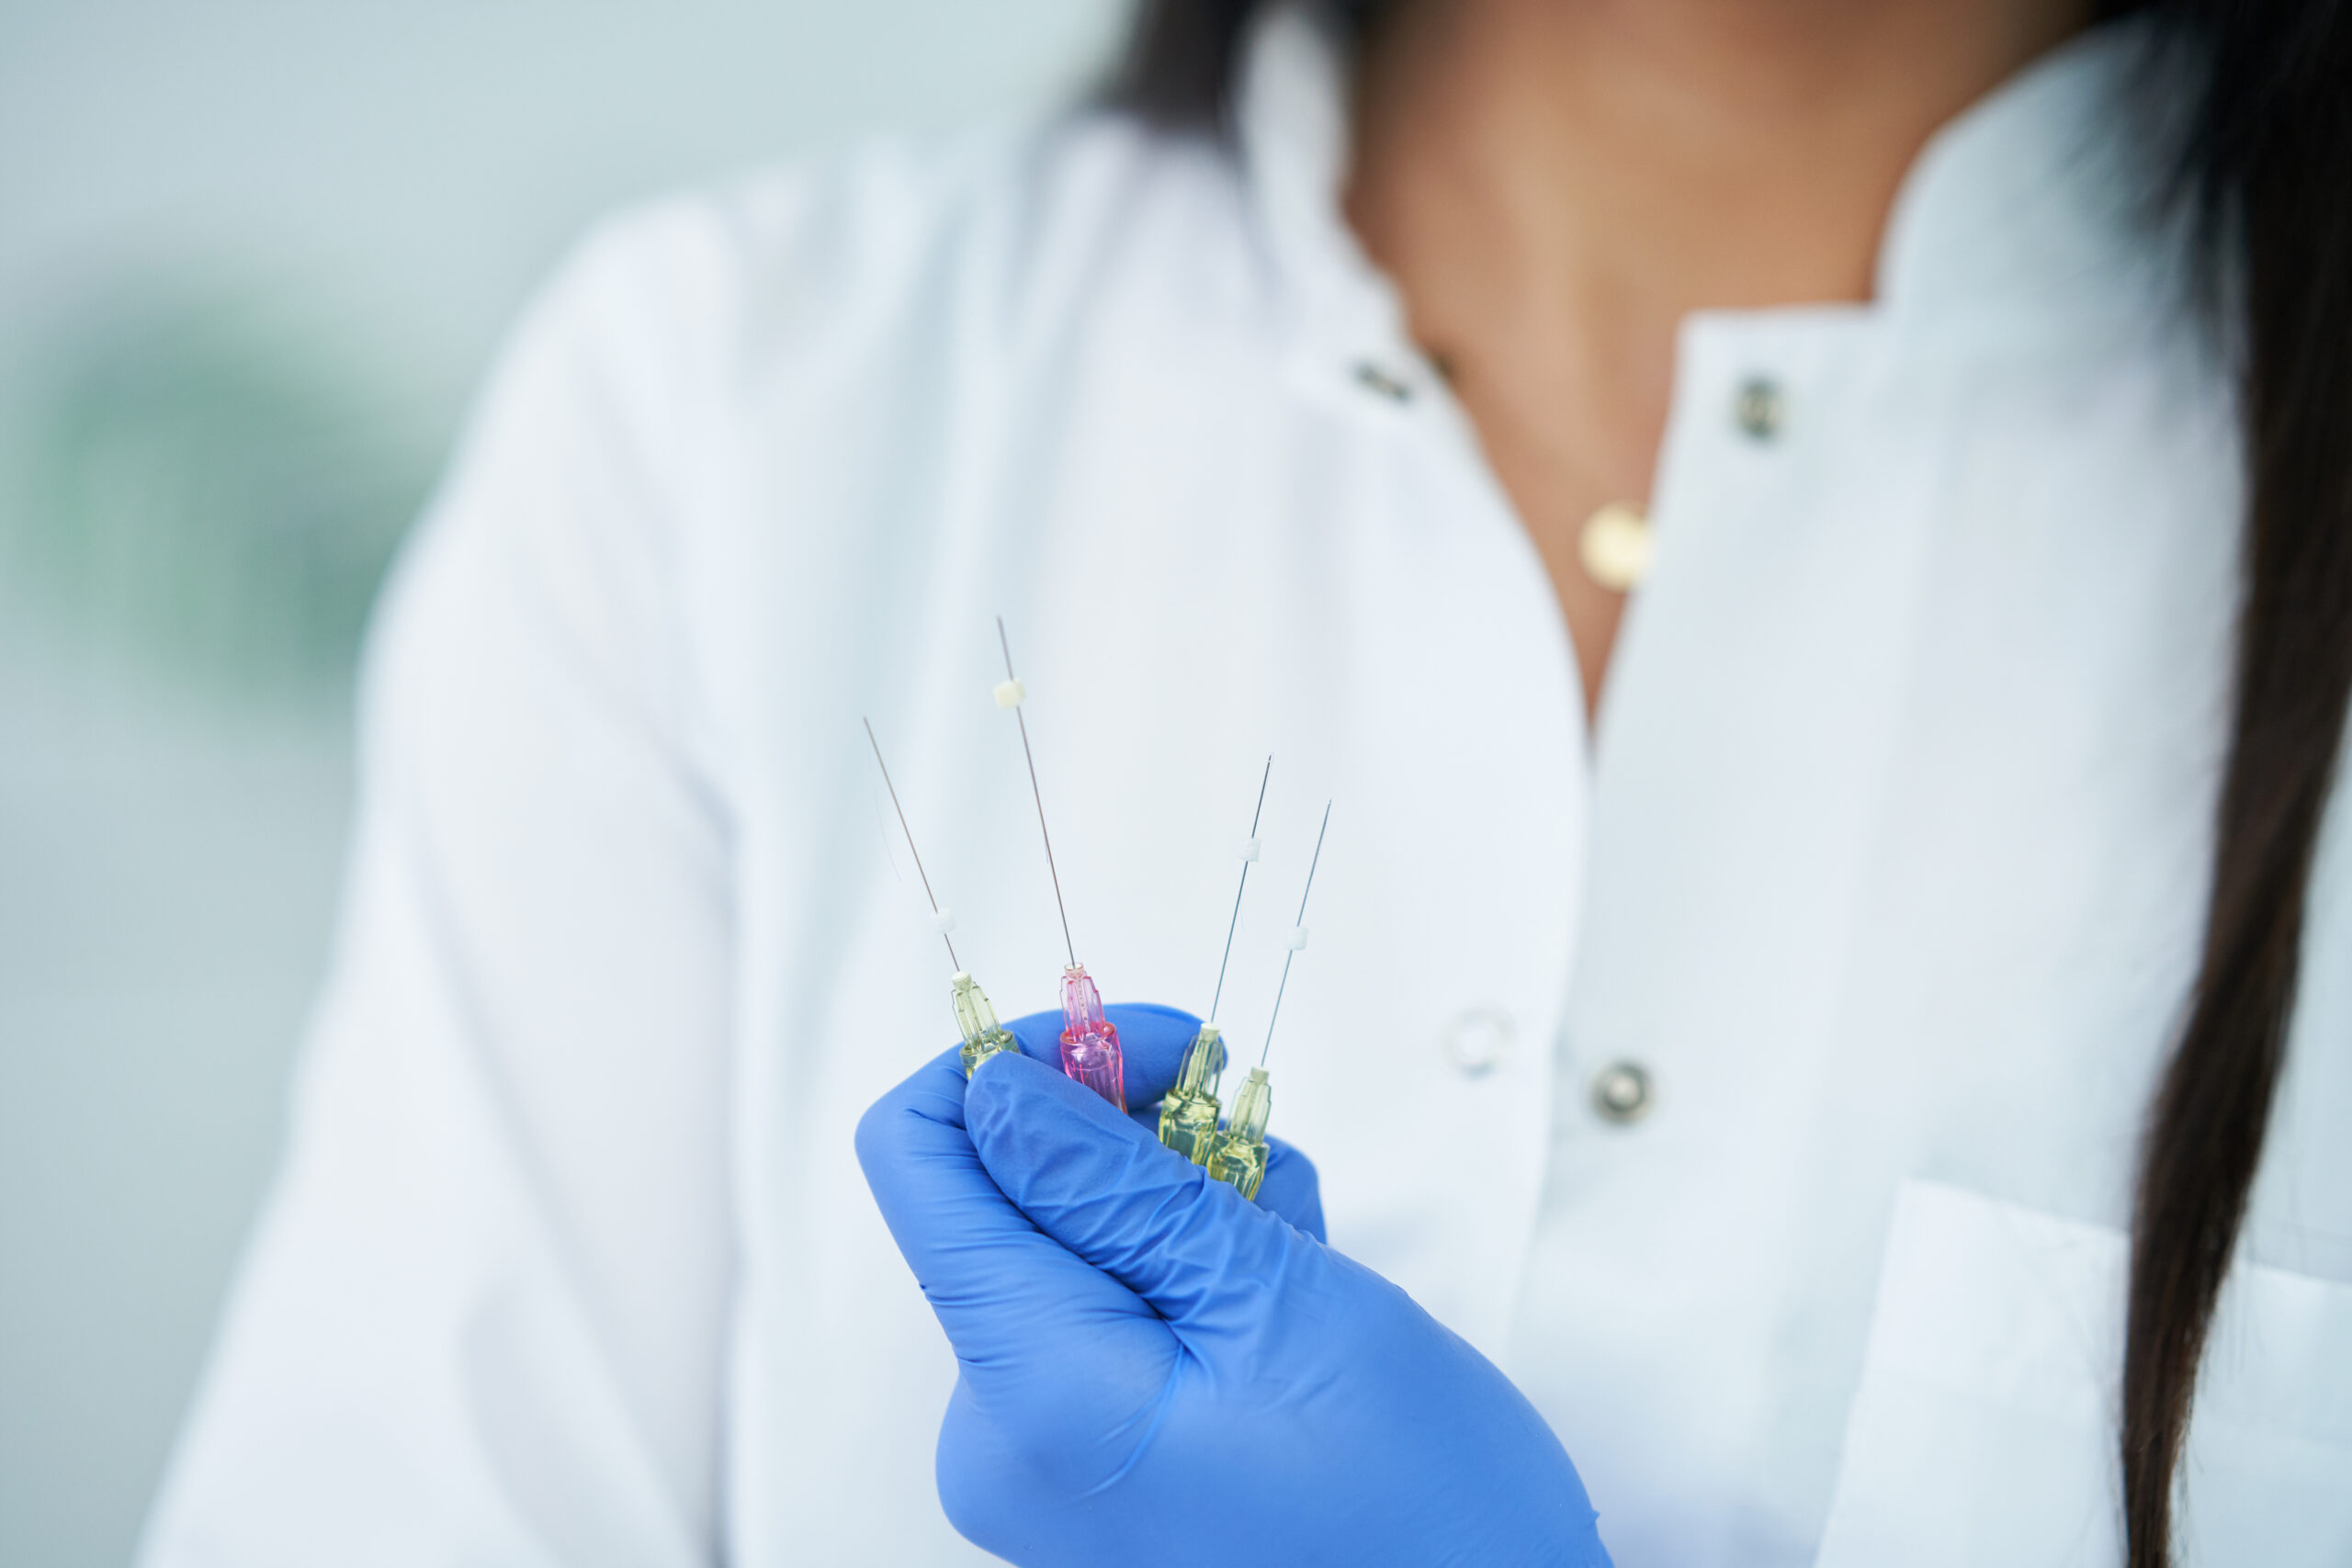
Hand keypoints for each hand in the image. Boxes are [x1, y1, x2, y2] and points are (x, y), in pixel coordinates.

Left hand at [857, 1004, 1610, 1567]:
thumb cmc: (1415, 1507)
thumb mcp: (1277, 1303)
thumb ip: (1119, 1182)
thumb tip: (995, 1082)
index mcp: (1027, 1388)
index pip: (919, 1155)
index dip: (1014, 1060)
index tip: (1136, 1039)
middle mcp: (1002, 1427)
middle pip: (1007, 1190)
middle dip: (1136, 1136)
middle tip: (1261, 1153)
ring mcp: (1048, 1449)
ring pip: (1074, 1237)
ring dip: (1187, 1199)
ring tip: (1298, 1255)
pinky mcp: (1096, 1454)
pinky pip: (1111, 1302)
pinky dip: (1194, 1263)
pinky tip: (1284, 1293)